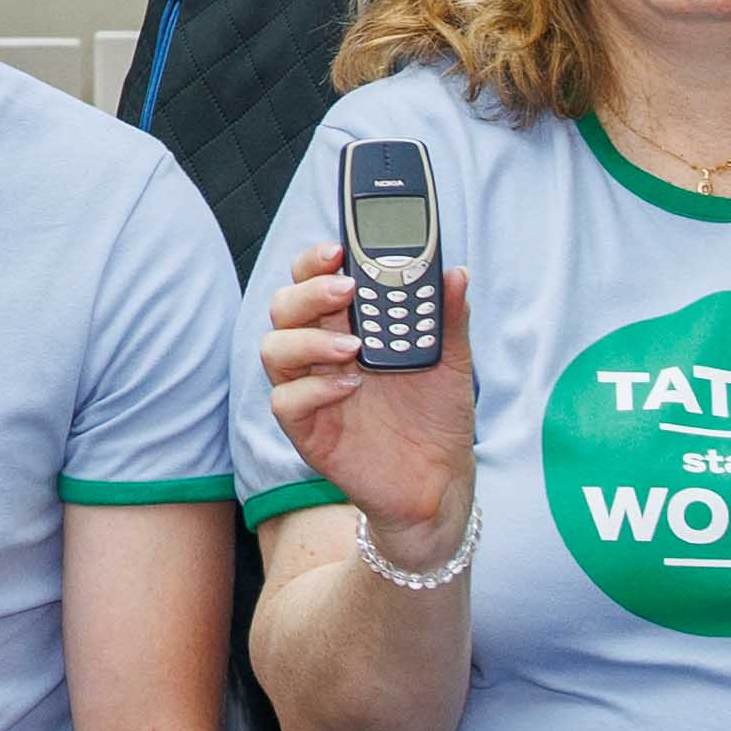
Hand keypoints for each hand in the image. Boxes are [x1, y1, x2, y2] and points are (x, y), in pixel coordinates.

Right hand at [255, 250, 474, 558]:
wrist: (440, 481)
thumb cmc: (438, 417)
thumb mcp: (453, 363)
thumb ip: (448, 319)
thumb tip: (456, 273)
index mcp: (351, 326)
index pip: (315, 279)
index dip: (317, 260)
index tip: (339, 249)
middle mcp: (323, 353)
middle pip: (286, 306)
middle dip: (309, 290)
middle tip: (346, 290)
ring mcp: (311, 390)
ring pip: (274, 348)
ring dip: (308, 340)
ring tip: (354, 349)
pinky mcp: (308, 430)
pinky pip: (285, 401)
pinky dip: (313, 390)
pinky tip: (350, 389)